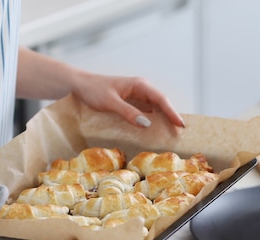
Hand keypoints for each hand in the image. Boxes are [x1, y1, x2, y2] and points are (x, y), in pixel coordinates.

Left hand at [16, 47, 185, 127]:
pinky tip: (154, 132)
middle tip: (181, 133)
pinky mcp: (131, 103)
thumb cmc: (93, 90)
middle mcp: (141, 89)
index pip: (161, 99)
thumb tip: (147, 124)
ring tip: (172, 134)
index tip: (181, 125)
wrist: (79, 85)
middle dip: (171, 117)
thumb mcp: (110, 102)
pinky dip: (152, 122)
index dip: (172, 112)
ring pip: (155, 109)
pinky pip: (146, 113)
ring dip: (163, 120)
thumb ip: (128, 112)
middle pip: (161, 104)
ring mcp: (137, 96)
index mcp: (139, 85)